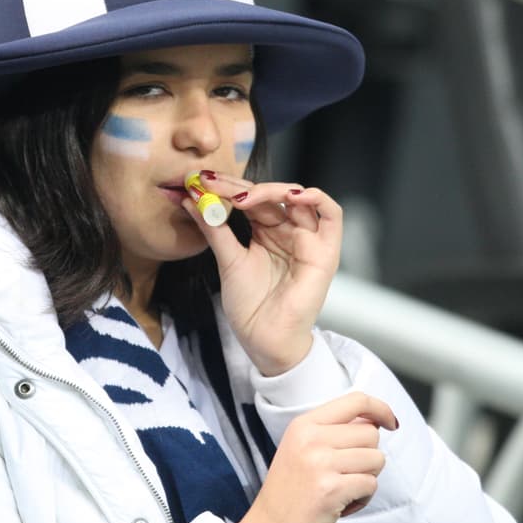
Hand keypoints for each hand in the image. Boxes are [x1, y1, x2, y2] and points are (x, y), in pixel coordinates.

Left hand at [183, 172, 341, 375]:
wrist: (264, 340)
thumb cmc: (250, 306)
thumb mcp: (227, 260)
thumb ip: (213, 228)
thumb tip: (190, 199)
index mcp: (266, 232)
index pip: (251, 199)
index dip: (227, 188)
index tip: (200, 182)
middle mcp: (289, 231)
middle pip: (271, 195)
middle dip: (240, 186)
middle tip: (212, 183)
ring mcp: (308, 239)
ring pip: (299, 198)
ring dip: (272, 189)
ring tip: (242, 196)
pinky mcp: (325, 251)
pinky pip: (332, 215)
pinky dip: (316, 199)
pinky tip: (291, 195)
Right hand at [234, 392, 396, 522]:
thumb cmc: (289, 495)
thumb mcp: (300, 450)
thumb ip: (331, 432)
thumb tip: (375, 421)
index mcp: (303, 425)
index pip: (355, 401)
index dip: (380, 409)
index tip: (390, 422)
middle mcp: (310, 438)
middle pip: (370, 433)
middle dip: (368, 456)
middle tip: (345, 475)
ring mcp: (320, 463)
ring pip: (376, 459)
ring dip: (367, 478)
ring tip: (342, 491)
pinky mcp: (331, 490)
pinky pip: (371, 484)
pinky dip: (363, 498)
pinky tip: (341, 506)